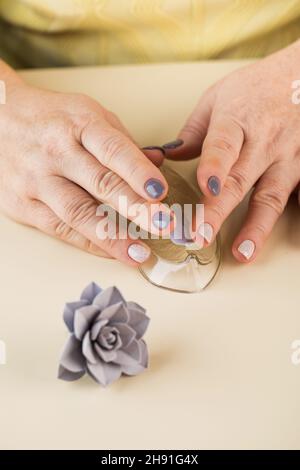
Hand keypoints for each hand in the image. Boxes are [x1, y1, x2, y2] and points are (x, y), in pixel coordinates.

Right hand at [0, 62, 169, 265]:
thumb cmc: (49, 119)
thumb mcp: (87, 115)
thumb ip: (122, 142)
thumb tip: (158, 164)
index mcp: (78, 124)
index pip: (113, 150)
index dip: (139, 172)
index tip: (162, 192)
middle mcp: (56, 152)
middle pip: (100, 183)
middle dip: (135, 208)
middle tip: (163, 226)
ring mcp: (37, 180)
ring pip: (78, 213)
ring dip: (112, 236)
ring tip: (139, 253)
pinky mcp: (22, 204)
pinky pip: (59, 229)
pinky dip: (88, 242)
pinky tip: (112, 251)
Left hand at [163, 40, 299, 261]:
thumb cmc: (257, 87)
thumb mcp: (218, 98)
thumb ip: (194, 131)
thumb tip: (166, 155)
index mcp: (236, 121)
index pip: (222, 146)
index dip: (214, 167)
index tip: (204, 188)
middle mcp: (264, 141)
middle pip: (240, 180)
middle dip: (218, 211)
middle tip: (199, 236)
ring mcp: (288, 156)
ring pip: (271, 196)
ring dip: (256, 227)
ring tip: (241, 253)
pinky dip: (296, 216)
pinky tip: (284, 240)